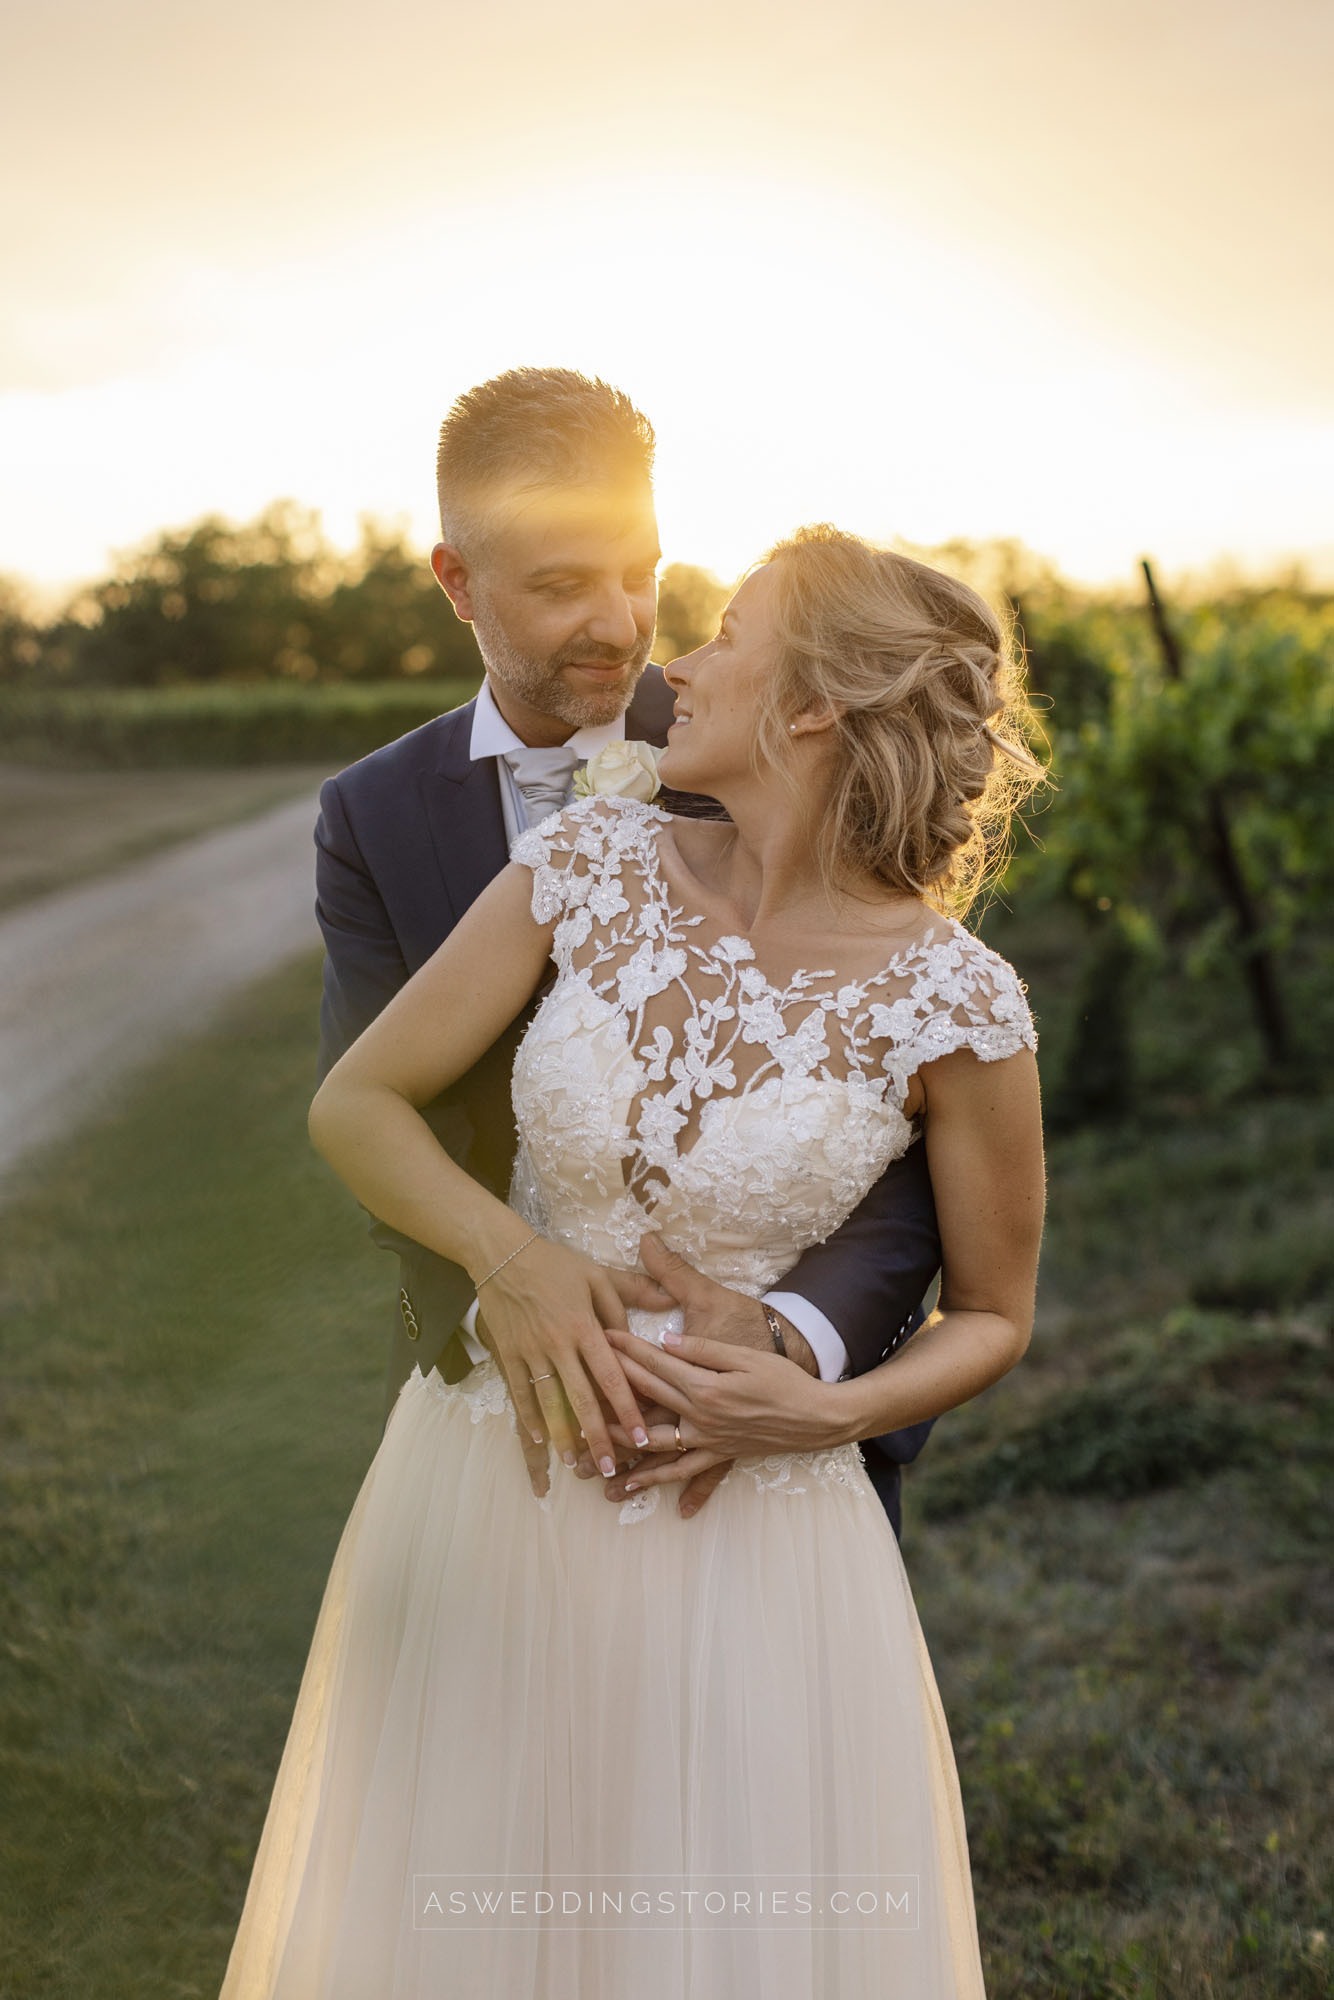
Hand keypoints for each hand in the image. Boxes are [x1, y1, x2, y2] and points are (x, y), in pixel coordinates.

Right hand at [477, 1238, 673, 1493]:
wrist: (502, 1254)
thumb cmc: (555, 1263)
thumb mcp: (597, 1273)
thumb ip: (633, 1291)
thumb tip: (666, 1303)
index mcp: (585, 1326)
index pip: (611, 1376)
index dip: (627, 1408)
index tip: (640, 1436)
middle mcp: (558, 1344)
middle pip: (581, 1399)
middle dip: (598, 1436)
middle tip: (612, 1467)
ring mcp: (530, 1351)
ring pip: (549, 1402)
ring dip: (563, 1435)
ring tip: (577, 1463)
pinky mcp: (508, 1353)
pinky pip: (519, 1391)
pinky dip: (529, 1417)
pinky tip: (539, 1438)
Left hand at [591, 1233, 821, 1516]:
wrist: (816, 1417)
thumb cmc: (785, 1380)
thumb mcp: (745, 1355)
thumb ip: (703, 1348)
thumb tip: (665, 1338)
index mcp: (705, 1387)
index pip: (655, 1363)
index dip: (627, 1348)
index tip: (602, 1335)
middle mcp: (700, 1417)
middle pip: (647, 1400)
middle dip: (612, 1387)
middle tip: (582, 1385)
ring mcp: (708, 1440)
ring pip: (654, 1443)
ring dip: (622, 1444)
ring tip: (592, 1450)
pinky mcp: (718, 1454)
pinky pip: (683, 1471)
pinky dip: (659, 1481)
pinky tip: (635, 1489)